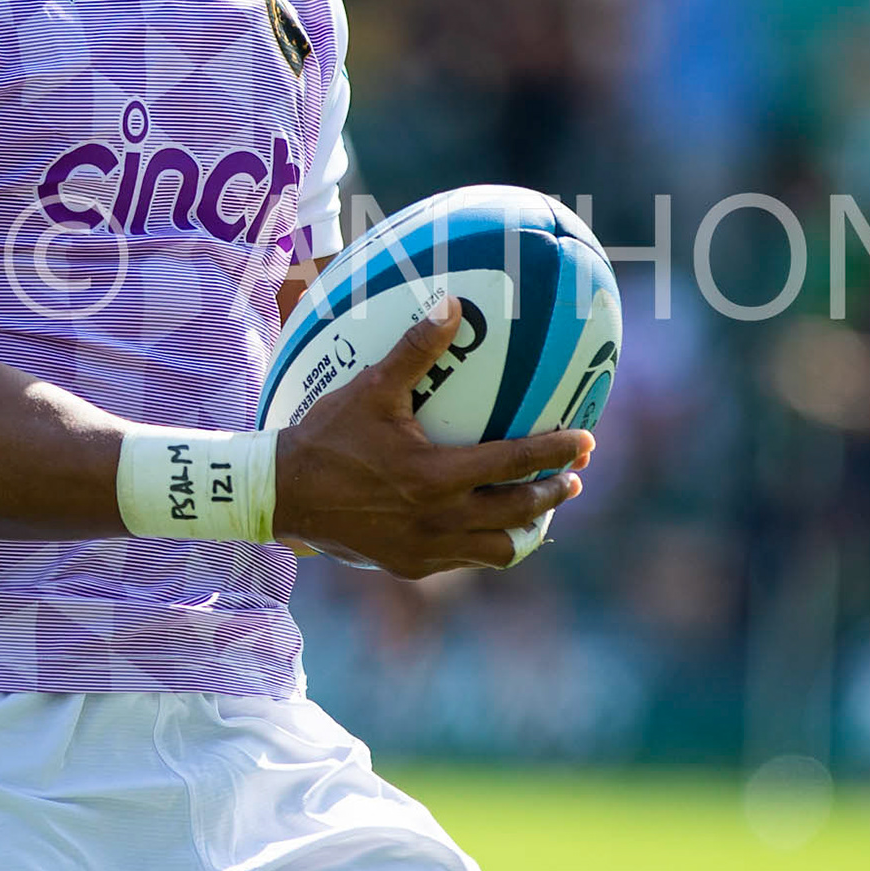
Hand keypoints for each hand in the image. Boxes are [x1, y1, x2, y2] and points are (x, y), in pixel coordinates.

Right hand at [273, 297, 593, 577]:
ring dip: (524, 528)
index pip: (514, 462)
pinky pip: (464, 560)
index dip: (556, 452)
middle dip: (553, 493)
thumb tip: (451, 304)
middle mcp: (438, 519)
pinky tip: (486, 528)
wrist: (282, 494)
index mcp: (435, 476)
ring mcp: (425, 549)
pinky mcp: (409, 565)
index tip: (587, 441)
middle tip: (574, 477)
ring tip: (538, 510)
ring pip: (497, 549)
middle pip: (518, 511)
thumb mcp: (371, 388)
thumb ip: (415, 350)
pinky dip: (485, 545)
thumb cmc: (327, 436)